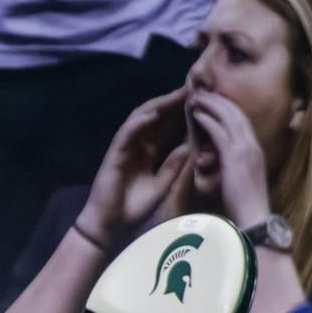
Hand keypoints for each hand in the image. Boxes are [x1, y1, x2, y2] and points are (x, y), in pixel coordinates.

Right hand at [78, 86, 191, 243]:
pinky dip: (139, 122)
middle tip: (192, 87)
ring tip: (176, 94)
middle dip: (173, 102)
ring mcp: (124, 148)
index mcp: (150, 153)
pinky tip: (153, 113)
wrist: (111, 225)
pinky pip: (126, 133)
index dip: (181, 112)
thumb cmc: (133, 208)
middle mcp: (137, 146)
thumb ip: (173, 166)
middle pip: (155, 117)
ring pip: (140, 120)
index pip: (167, 127)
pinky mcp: (114, 154)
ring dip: (158, 106)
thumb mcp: (161, 186)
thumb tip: (188, 145)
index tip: (200, 99)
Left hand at [187, 92, 272, 228]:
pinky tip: (196, 114)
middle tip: (202, 93)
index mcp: (255, 150)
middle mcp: (253, 145)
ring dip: (211, 106)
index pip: (242, 122)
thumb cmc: (244, 206)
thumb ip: (232, 167)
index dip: (227, 109)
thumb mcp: (240, 180)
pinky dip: (208, 120)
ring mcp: (246, 149)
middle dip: (219, 101)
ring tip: (196, 98)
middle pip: (236, 114)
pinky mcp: (235, 156)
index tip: (214, 102)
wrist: (254, 218)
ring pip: (228, 118)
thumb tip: (220, 162)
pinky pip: (220, 132)